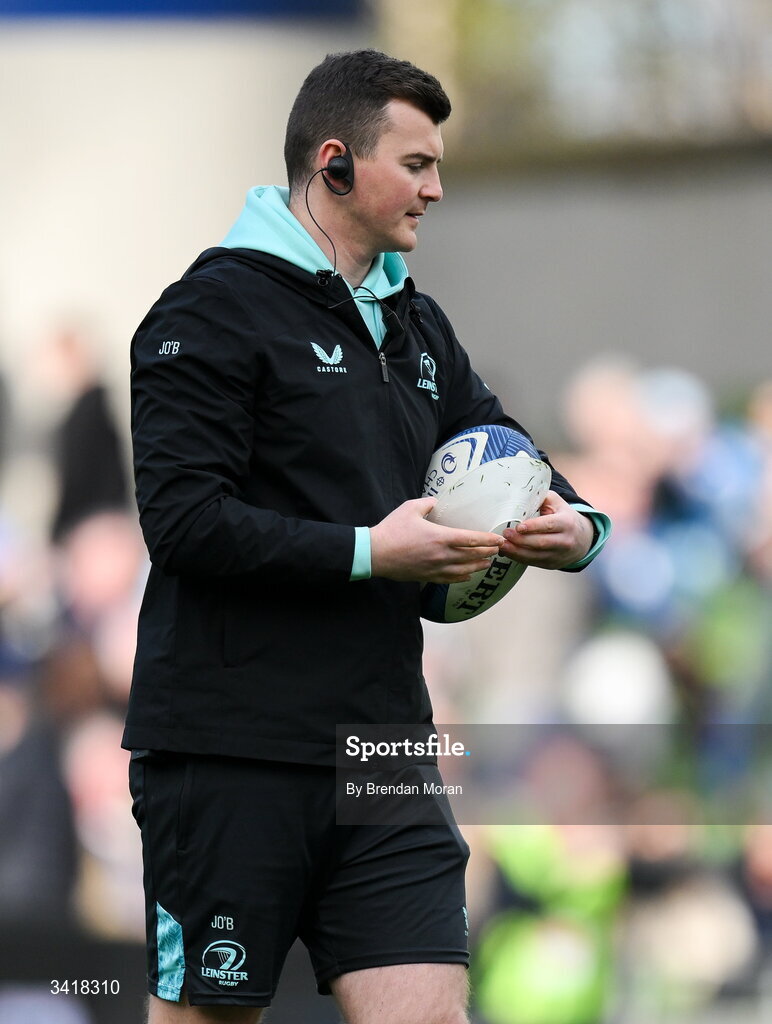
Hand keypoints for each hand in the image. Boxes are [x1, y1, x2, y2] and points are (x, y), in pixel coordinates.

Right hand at [370, 497, 503, 582]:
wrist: (375, 554)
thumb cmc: (392, 530)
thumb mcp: (410, 508)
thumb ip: (427, 503)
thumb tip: (436, 502)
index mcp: (440, 537)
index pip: (471, 539)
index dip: (488, 540)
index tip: (499, 540)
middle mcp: (442, 555)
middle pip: (472, 556)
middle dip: (487, 552)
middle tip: (498, 550)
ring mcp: (435, 568)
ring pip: (464, 570)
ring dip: (478, 566)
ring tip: (488, 563)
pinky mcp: (427, 577)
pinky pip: (450, 579)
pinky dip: (462, 577)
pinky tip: (468, 576)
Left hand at [499, 491, 593, 568]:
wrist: (582, 538)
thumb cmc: (563, 516)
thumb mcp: (557, 503)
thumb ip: (541, 498)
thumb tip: (520, 496)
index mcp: (567, 522)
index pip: (549, 525)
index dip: (533, 526)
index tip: (518, 527)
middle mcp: (565, 541)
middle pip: (541, 543)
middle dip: (521, 540)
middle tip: (505, 534)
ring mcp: (559, 555)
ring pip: (536, 556)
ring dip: (517, 552)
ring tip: (502, 545)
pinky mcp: (552, 564)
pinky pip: (533, 563)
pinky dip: (519, 558)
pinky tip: (508, 552)